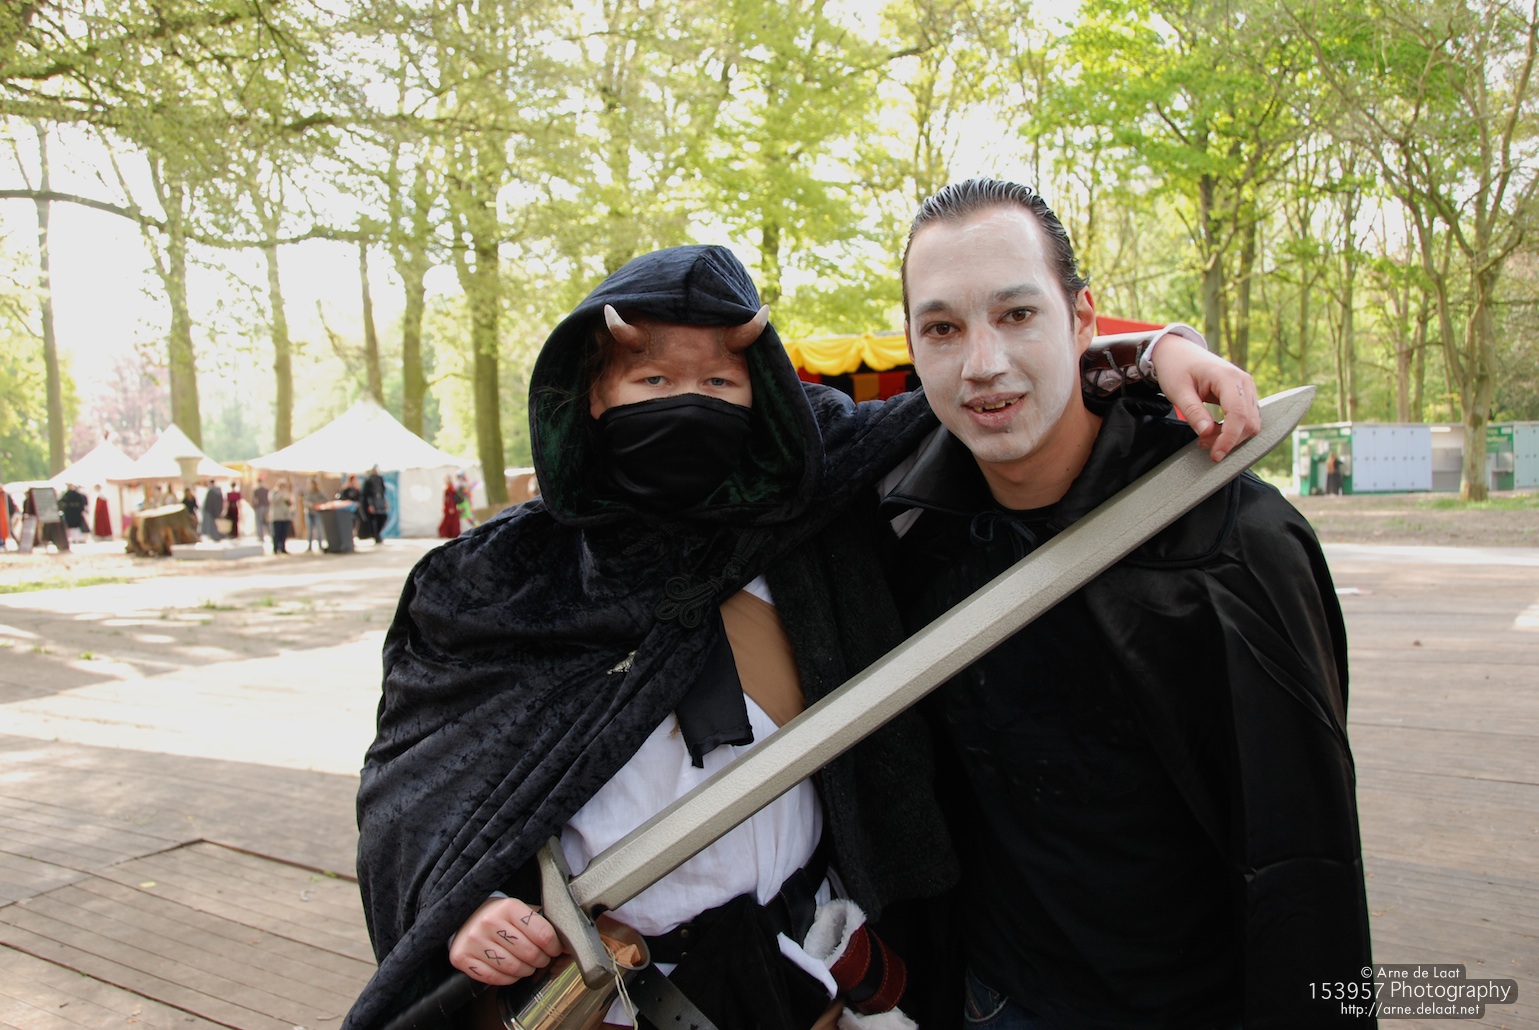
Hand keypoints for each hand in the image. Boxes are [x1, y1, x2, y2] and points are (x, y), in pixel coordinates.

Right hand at [449, 896, 564, 985]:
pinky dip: (508, 979)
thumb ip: (542, 925)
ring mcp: (474, 940)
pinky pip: (494, 978)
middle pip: (529, 953)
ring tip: (526, 965)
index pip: (543, 933)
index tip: (555, 949)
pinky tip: (510, 971)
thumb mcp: (520, 911)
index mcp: (508, 907)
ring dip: (526, 971)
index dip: (554, 946)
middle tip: (541, 958)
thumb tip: (569, 945)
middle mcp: (489, 922)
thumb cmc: (499, 916)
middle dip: (541, 960)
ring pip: (513, 968)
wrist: (465, 917)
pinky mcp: (463, 957)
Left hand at [1148, 335, 1260, 461]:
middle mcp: (1244, 381)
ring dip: (1231, 436)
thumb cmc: (1176, 368)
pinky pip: (1246, 418)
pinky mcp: (1244, 394)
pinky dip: (1232, 430)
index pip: (1238, 414)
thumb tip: (1206, 433)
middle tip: (1202, 443)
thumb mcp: (1178, 391)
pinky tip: (1213, 431)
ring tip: (1205, 437)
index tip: (1216, 455)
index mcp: (1228, 377)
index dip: (1229, 438)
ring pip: (1251, 423)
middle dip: (1229, 439)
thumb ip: (1193, 412)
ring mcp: (1247, 388)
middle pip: (1249, 422)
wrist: (1178, 351)